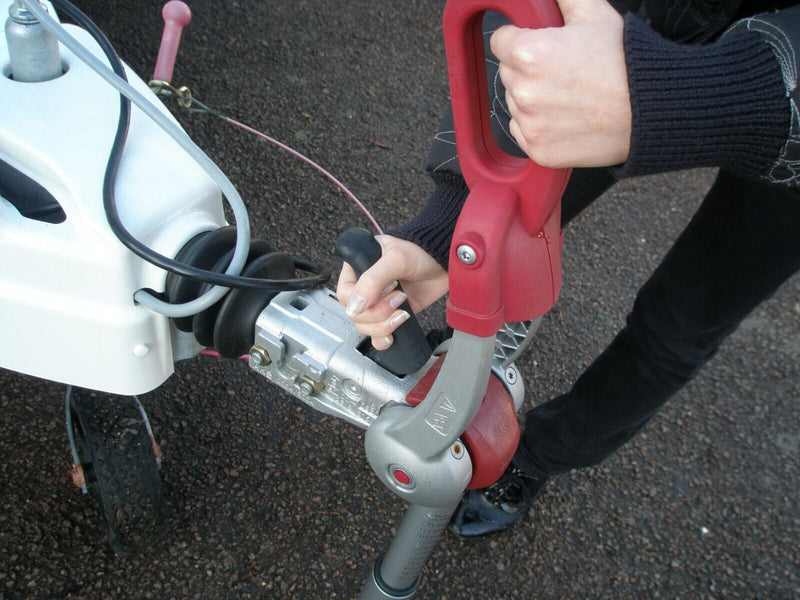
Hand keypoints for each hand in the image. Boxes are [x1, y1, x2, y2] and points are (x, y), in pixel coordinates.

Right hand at [336, 235, 448, 349]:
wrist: (444, 262)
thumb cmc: (420, 251)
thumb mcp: (396, 259)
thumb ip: (373, 280)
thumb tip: (355, 306)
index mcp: (357, 268)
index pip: (345, 294)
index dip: (362, 299)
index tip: (386, 291)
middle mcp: (364, 287)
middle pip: (355, 314)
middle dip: (377, 313)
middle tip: (399, 298)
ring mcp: (378, 303)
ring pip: (365, 327)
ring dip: (383, 326)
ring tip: (402, 313)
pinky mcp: (391, 315)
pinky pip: (377, 336)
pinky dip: (382, 339)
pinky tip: (392, 336)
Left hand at [490, 0, 630, 167]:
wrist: (650, 109)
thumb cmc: (626, 62)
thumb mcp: (594, 13)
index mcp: (529, 53)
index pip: (500, 41)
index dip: (519, 39)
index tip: (536, 45)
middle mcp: (524, 91)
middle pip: (508, 74)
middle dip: (528, 70)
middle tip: (563, 72)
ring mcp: (530, 124)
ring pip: (515, 104)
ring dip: (533, 100)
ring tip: (569, 96)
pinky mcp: (538, 150)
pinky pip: (523, 133)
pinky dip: (539, 127)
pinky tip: (566, 117)